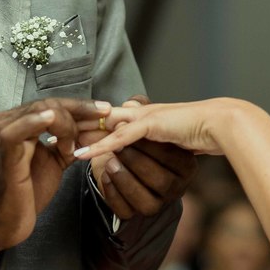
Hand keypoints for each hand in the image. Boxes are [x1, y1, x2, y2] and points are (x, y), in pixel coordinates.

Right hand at [0, 98, 110, 259]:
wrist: (4, 222)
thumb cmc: (26, 193)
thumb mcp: (54, 161)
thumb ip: (70, 143)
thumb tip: (94, 131)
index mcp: (17, 122)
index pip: (52, 104)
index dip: (80, 106)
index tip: (104, 109)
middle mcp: (6, 121)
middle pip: (49, 103)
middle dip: (80, 109)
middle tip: (104, 115)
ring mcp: (2, 132)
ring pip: (41, 111)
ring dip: (67, 124)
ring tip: (76, 145)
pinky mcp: (3, 148)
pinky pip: (20, 129)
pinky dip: (38, 122)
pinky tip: (53, 119)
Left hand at [76, 97, 236, 163]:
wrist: (218, 123)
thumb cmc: (198, 131)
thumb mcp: (170, 137)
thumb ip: (154, 139)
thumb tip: (138, 146)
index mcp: (142, 115)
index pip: (108, 119)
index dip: (86, 125)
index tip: (63, 131)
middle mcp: (140, 114)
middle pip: (101, 122)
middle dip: (76, 130)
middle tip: (51, 134)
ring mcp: (144, 118)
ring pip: (106, 132)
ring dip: (85, 142)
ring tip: (61, 147)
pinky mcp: (150, 125)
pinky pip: (120, 139)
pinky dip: (100, 147)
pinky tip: (81, 156)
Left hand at [87, 95, 197, 219]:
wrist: (131, 172)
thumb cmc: (150, 140)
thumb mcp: (151, 122)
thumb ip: (142, 111)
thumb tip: (128, 103)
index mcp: (186, 166)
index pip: (170, 157)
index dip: (147, 146)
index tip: (128, 132)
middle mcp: (177, 187)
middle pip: (160, 180)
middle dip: (135, 161)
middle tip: (116, 147)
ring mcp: (161, 202)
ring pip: (145, 199)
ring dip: (124, 178)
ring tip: (108, 161)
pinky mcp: (141, 212)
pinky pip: (127, 210)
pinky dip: (113, 193)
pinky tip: (103, 177)